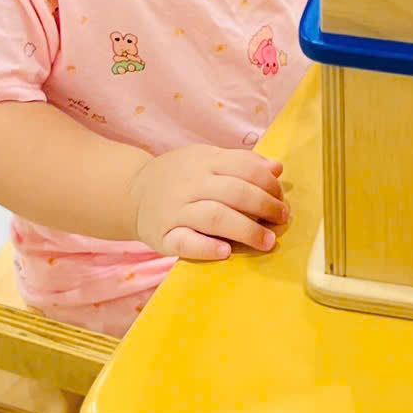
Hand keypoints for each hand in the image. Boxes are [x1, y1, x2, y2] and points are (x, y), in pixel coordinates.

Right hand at [130, 146, 288, 260]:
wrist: (131, 193)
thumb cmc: (180, 177)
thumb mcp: (207, 160)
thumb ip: (242, 163)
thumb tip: (277, 168)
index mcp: (204, 162)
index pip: (244, 168)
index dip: (268, 184)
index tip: (281, 199)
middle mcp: (190, 184)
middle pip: (234, 192)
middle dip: (264, 206)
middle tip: (281, 219)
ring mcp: (175, 210)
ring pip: (214, 217)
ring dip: (245, 229)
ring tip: (267, 241)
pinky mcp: (162, 236)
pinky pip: (185, 242)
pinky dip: (206, 248)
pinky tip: (226, 252)